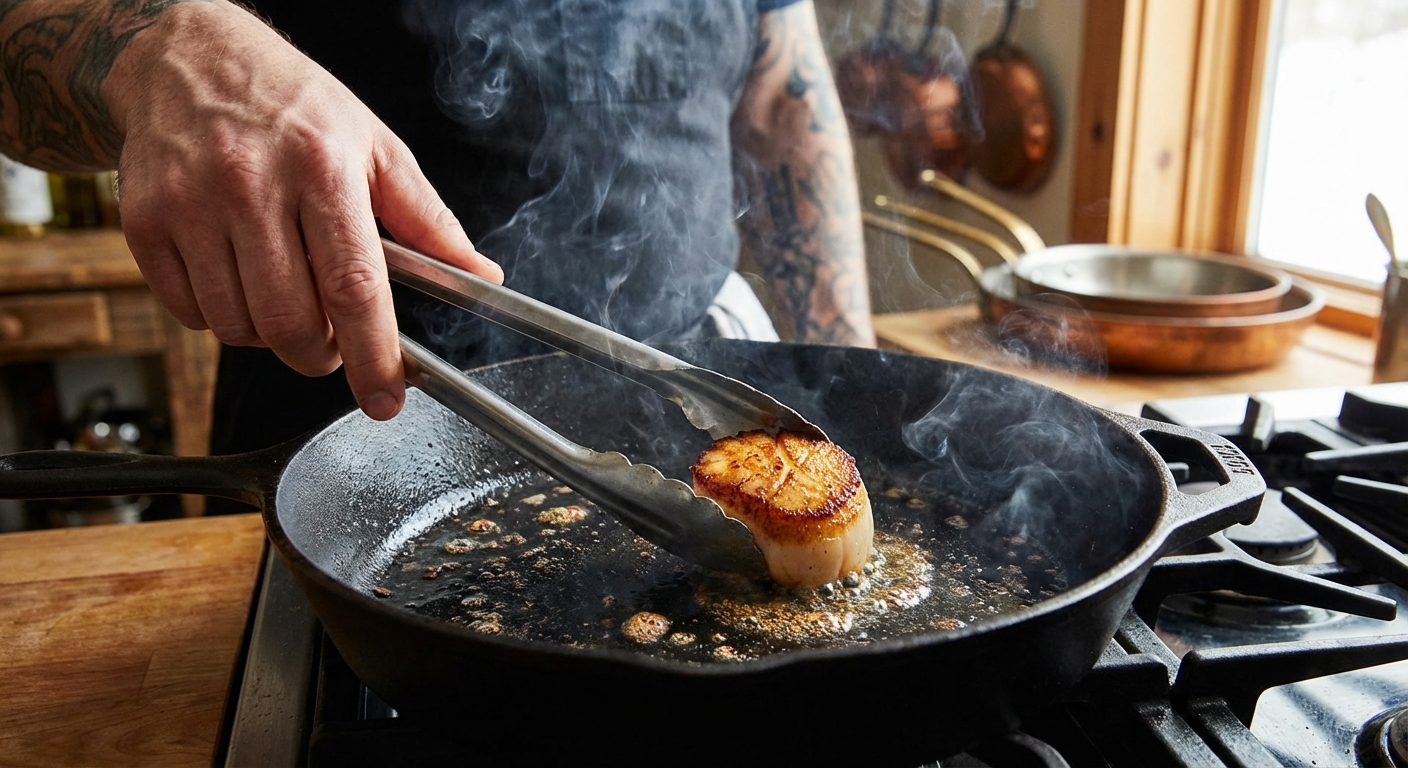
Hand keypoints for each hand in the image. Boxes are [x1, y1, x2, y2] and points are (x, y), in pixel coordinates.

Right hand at [106, 1, 502, 419]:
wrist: (184, 57)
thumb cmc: (290, 103)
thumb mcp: (373, 145)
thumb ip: (427, 219)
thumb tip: (479, 276)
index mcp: (320, 167)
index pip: (353, 287)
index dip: (373, 356)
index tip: (386, 398)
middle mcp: (249, 185)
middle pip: (291, 323)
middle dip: (321, 354)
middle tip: (332, 336)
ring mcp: (189, 205)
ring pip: (239, 328)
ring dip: (270, 334)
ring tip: (284, 289)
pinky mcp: (144, 223)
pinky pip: (191, 314)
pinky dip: (221, 316)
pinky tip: (238, 274)